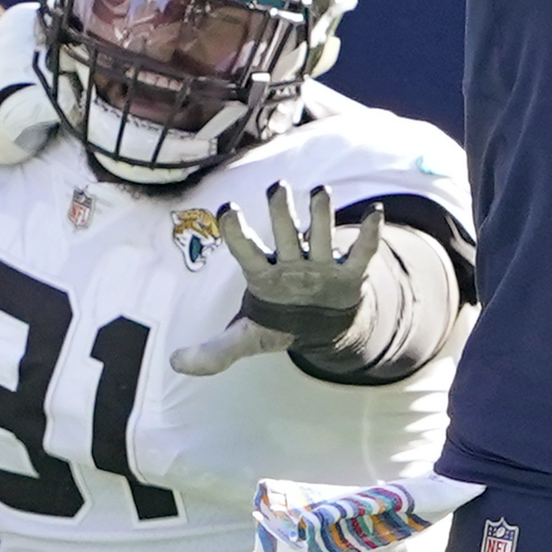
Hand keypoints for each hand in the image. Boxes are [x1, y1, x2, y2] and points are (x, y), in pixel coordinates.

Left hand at [170, 181, 372, 373]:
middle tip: (277, 188)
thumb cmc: (278, 322)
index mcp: (263, 275)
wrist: (319, 325)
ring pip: (320, 235)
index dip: (237, 232)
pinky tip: (375, 214)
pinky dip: (369, 235)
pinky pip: (360, 252)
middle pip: (285, 234)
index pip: (246, 251)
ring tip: (320, 191)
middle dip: (281, 213)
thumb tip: (175, 363)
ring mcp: (321, 265)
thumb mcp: (247, 339)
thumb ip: (215, 351)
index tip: (227, 209)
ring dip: (321, 215)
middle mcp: (290, 262)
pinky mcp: (349, 273)